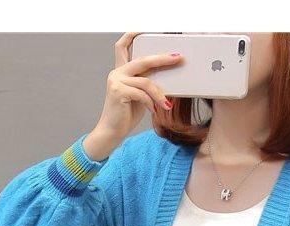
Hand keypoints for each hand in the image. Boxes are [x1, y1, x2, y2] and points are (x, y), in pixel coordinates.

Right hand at [83, 32, 182, 160]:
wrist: (111, 133)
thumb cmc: (125, 116)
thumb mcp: (140, 96)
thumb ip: (147, 84)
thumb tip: (166, 76)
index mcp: (121, 71)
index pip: (123, 46)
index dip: (132, 35)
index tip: (144, 29)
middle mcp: (117, 73)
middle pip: (142, 59)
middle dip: (162, 59)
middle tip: (177, 58)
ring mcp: (116, 81)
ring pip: (145, 81)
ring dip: (159, 94)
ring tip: (166, 105)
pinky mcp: (118, 92)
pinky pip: (141, 94)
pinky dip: (151, 103)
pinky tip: (154, 111)